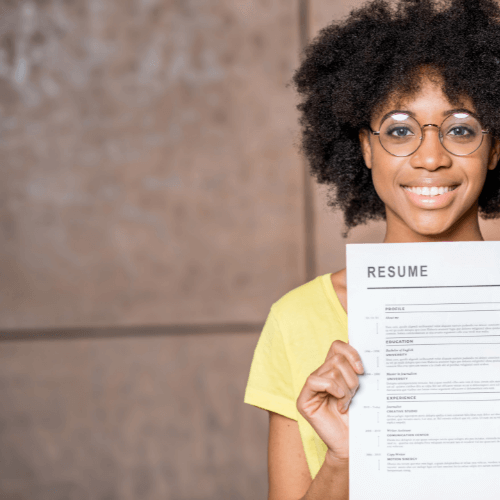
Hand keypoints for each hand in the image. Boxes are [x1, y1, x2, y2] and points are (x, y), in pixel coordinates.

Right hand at [296, 340, 363, 460]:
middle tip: (355, 394)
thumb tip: (365, 347)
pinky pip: (316, 381)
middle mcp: (320, 375)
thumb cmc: (360, 418)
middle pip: (337, 358)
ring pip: (331, 370)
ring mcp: (311, 387)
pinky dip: (333, 390)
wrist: (354, 445)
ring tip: (347, 403)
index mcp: (333, 370)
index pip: (337, 346)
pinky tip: (340, 405)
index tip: (362, 370)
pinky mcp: (304, 400)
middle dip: (352, 377)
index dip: (351, 352)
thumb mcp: (362, 388)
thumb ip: (357, 369)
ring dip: (346, 388)